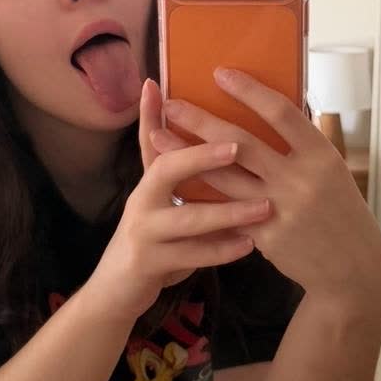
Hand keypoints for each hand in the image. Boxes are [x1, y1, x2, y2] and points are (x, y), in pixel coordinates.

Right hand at [87, 79, 273, 325]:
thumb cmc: (151, 238)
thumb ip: (179, 171)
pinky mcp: (148, 264)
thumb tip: (192, 125)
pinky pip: (191, 256)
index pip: (154, 140)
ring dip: (227, 211)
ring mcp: (143, 233)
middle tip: (237, 147)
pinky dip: (221, 250)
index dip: (159, 115)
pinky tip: (249, 245)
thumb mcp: (160, 201)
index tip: (171, 91)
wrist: (116, 290)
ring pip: (187, 218)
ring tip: (264, 206)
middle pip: (165, 169)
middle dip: (200, 156)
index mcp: (147, 182)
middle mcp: (140, 201)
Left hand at [148, 67, 380, 310]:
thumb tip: (271, 107)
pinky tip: (173, 181)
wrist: (352, 267)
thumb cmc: (341, 210)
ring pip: (223, 177)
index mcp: (321, 155)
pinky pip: (223, 210)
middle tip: (171, 105)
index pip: (280, 113)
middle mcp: (300, 180)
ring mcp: (280, 210)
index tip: (220, 73)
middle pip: (241, 142)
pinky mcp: (264, 237)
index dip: (249, 91)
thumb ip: (303, 143)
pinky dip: (199, 195)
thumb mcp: (333, 170)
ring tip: (157, 138)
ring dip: (186, 156)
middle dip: (201, 121)